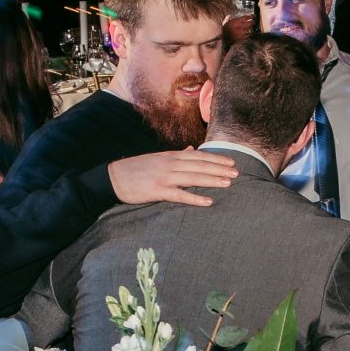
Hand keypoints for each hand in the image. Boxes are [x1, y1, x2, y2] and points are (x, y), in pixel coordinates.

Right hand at [109, 150, 238, 206]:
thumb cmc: (135, 169)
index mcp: (170, 156)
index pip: (198, 156)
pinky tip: (208, 201)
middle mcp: (170, 164)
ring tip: (228, 183)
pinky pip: (179, 195)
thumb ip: (176, 155)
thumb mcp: (157, 158)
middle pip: (199, 166)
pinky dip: (195, 198)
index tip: (231, 161)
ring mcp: (164, 177)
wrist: (112, 177)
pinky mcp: (157, 191)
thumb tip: (191, 149)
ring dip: (212, 180)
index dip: (216, 158)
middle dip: (219, 168)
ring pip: (193, 178)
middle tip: (237, 172)